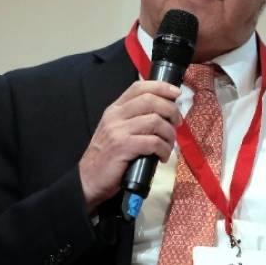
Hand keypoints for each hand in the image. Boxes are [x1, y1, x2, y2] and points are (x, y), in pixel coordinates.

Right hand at [78, 81, 181, 211]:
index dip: (161, 87)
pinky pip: (153, 142)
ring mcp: (118, 131)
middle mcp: (115, 116)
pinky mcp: (122, 147)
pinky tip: (162, 156)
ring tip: (168, 145)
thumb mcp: (117, 130)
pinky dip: (163, 149)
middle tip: (177, 123)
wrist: (88, 179)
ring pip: (155, 121)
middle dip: (171, 110)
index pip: (139, 87)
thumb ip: (134, 118)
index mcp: (115, 109)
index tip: (176, 94)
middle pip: (150, 100)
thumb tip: (165, 111)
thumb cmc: (108, 156)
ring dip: (169, 134)